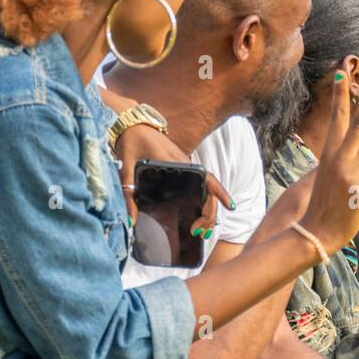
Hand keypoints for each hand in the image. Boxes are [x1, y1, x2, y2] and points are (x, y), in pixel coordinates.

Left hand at [115, 123, 232, 236]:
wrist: (131, 126)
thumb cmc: (131, 145)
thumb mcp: (127, 170)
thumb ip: (129, 196)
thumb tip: (130, 221)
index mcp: (180, 165)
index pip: (208, 179)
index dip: (221, 193)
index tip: (231, 207)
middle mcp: (187, 167)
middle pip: (209, 191)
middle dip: (210, 213)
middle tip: (200, 232)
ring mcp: (185, 168)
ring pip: (204, 190)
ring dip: (206, 209)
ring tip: (201, 230)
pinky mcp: (180, 170)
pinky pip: (197, 187)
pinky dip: (200, 202)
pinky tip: (196, 216)